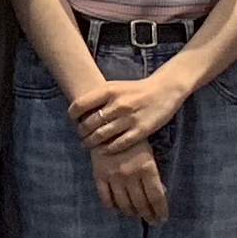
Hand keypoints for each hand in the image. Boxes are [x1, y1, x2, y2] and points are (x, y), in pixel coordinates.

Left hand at [67, 65, 186, 153]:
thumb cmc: (135, 89)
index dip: (72, 114)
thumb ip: (99, 97)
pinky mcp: (140, 131)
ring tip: (86, 144)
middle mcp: (118, 104)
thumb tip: (78, 111)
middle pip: (89, 123)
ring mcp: (129, 118)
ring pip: (101, 135)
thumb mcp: (115, 86)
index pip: (80, 104)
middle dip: (81, 131)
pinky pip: (119, 144)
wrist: (164, 90)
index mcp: (109, 90)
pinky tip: (103, 151)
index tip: (73, 119)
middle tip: (80, 135)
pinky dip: (108, 149)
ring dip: (90, 142)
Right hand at [95, 144, 169, 223]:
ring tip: (137, 215)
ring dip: (132, 213)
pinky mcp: (99, 175)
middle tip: (152, 220)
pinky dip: (113, 207)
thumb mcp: (148, 154)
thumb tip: (160, 193)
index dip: (160, 211)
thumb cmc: (133, 138)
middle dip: (148, 215)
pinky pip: (106, 198)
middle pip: (141, 203)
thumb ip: (153, 174)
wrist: (107, 124)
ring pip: (124, 204)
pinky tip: (118, 210)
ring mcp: (113, 176)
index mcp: (146, 168)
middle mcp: (130, 175)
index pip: (156, 197)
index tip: (162, 219)